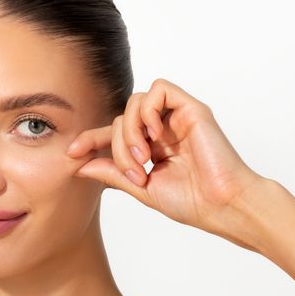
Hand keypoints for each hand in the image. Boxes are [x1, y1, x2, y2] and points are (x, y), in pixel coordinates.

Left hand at [66, 78, 265, 238]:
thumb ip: (114, 174)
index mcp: (152, 147)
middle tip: (135, 172)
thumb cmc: (192, 202)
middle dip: (117, 146)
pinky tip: (155, 136)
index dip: (91, 139)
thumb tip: (81, 165)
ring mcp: (176, 118)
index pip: (114, 133)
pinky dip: (148, 110)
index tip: (71, 153)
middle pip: (120, 119)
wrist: (223, 206)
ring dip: (130, 131)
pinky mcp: (191, 108)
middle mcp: (163, 129)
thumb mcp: (142, 188)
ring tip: (145, 159)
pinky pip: (159, 90)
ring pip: (134, 102)